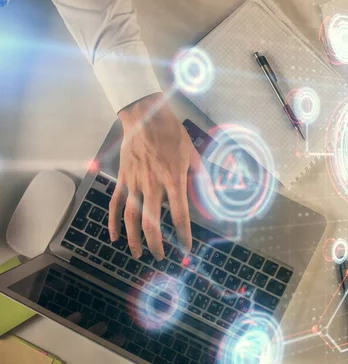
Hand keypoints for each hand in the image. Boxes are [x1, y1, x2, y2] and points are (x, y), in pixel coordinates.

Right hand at [108, 93, 199, 259]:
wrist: (145, 116)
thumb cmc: (172, 134)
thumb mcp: (193, 153)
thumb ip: (200, 176)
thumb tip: (209, 194)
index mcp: (173, 180)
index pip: (180, 216)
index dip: (183, 236)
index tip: (186, 249)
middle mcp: (153, 186)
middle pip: (152, 224)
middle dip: (157, 244)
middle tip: (161, 257)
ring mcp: (135, 183)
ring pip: (131, 219)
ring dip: (134, 240)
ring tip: (138, 254)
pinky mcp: (122, 179)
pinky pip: (115, 204)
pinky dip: (112, 222)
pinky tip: (114, 236)